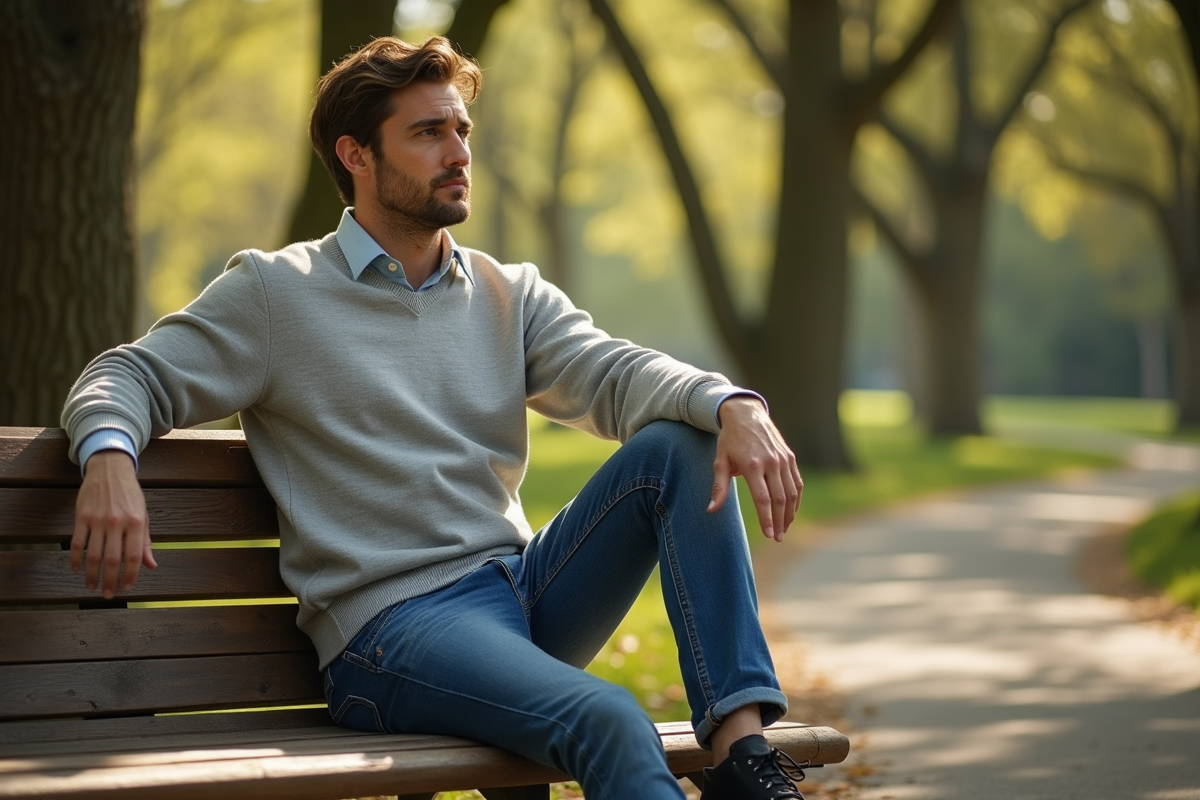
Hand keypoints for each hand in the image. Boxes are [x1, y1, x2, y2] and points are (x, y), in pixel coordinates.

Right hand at [71, 450, 156, 598]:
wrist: (110, 470)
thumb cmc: (131, 495)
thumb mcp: (143, 516)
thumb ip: (145, 542)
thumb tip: (151, 565)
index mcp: (136, 523)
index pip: (134, 556)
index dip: (131, 575)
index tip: (127, 588)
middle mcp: (117, 523)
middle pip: (111, 559)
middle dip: (109, 581)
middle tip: (107, 595)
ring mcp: (97, 520)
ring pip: (92, 555)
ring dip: (91, 574)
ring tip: (91, 587)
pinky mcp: (81, 516)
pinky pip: (76, 542)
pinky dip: (75, 558)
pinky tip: (77, 569)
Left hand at [709, 397, 802, 541]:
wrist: (746, 414)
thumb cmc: (730, 440)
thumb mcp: (720, 462)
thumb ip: (718, 487)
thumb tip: (711, 510)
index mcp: (752, 464)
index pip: (763, 498)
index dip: (767, 518)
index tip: (768, 534)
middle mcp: (771, 462)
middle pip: (780, 498)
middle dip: (780, 521)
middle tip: (777, 538)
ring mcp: (783, 459)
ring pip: (792, 492)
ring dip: (790, 513)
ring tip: (784, 529)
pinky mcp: (790, 457)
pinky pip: (797, 483)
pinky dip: (796, 500)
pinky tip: (791, 512)